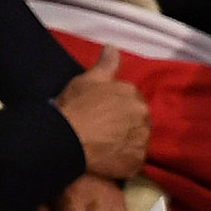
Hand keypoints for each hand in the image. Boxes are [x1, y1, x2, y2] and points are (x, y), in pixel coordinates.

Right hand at [56, 49, 149, 178]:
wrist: (67, 138)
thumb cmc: (75, 107)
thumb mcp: (87, 80)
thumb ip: (105, 64)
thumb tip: (112, 47)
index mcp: (133, 94)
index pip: (132, 102)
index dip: (118, 110)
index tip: (104, 116)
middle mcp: (143, 116)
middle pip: (138, 122)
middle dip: (125, 127)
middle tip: (103, 133)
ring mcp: (141, 141)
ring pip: (138, 142)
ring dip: (126, 145)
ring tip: (105, 148)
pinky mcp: (136, 162)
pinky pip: (133, 163)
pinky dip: (123, 163)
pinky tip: (107, 161)